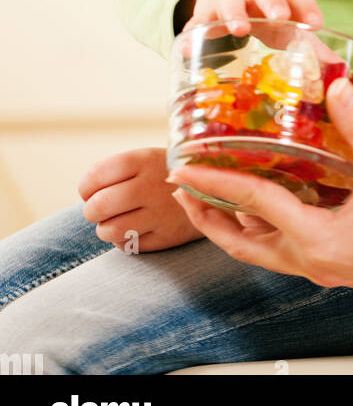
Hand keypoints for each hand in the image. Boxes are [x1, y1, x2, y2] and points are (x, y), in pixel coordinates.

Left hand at [78, 146, 204, 252]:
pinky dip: (123, 240)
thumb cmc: (164, 174)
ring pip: (110, 231)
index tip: (92, 189)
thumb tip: (86, 193)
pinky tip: (133, 229)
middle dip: (92, 210)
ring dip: (105, 229)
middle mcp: (152, 185)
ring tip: (114, 221)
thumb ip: (114, 171)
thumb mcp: (146, 159)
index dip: (86, 187)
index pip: (95, 176)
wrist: (213, 190)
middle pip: (99, 206)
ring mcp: (161, 213)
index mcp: (144, 159)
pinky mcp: (167, 238)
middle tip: (99, 209)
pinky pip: (129, 246)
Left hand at [167, 79, 352, 291]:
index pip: (254, 204)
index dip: (217, 180)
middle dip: (209, 216)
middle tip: (183, 188)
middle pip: (244, 243)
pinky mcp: (342, 262)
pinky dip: (267, 227)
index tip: (185, 166)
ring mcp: (328, 265)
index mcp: (320, 240)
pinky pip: (288, 248)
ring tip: (214, 196)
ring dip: (235, 225)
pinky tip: (272, 200)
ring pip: (264, 251)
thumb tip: (333, 83)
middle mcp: (315, 260)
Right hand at [186, 0, 323, 37]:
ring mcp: (229, 4)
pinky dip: (191, 35)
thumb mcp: (289, 29)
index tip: (316, 24)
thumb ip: (311, 49)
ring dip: (235, 13)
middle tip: (278, 15)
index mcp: (282, 3)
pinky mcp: (204, 16)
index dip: (308, 9)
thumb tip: (339, 74)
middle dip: (273, 2)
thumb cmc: (269, 17)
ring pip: (230, 2)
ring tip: (238, 28)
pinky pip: (196, 24)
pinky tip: (187, 48)